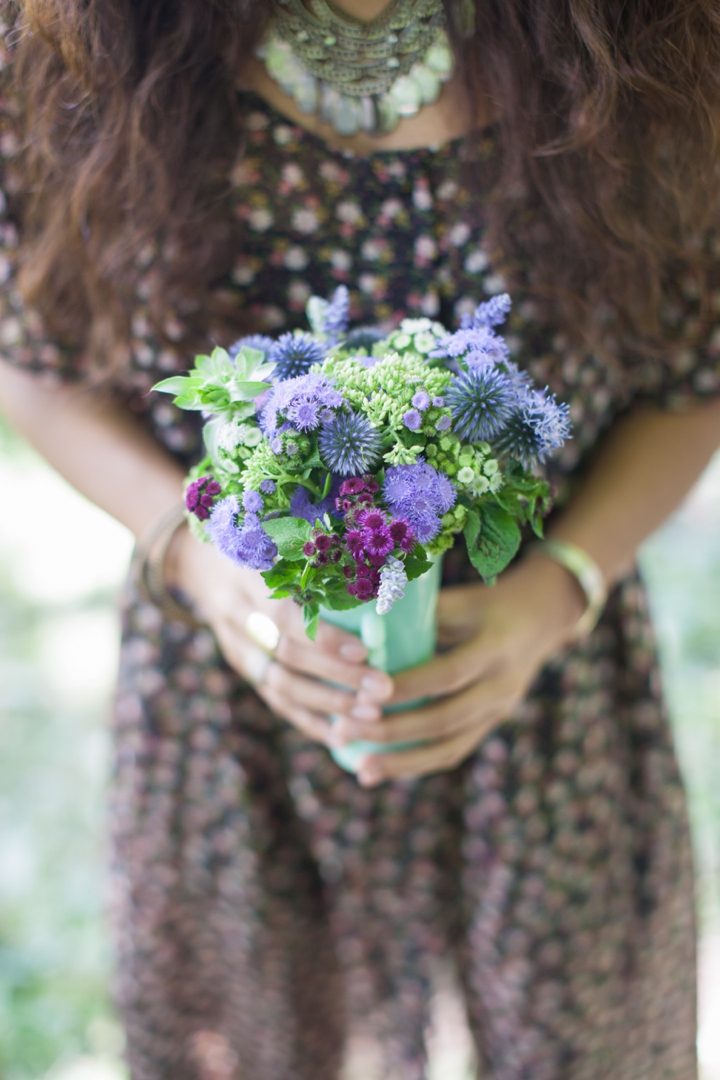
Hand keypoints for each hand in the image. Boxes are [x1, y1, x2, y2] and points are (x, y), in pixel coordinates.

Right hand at [165, 525, 393, 747]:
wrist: (201, 563)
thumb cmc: (259, 541)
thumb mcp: (276, 534)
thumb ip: (317, 552)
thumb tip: (386, 570)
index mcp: (247, 575)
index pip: (282, 614)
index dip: (321, 637)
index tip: (364, 650)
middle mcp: (236, 614)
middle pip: (286, 655)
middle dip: (337, 677)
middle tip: (384, 689)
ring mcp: (236, 646)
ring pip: (279, 685)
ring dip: (328, 705)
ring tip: (372, 716)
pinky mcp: (242, 667)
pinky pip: (274, 700)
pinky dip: (307, 721)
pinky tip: (340, 737)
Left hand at [332, 556, 585, 784]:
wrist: (542, 618)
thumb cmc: (488, 603)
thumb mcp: (461, 600)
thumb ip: (419, 615)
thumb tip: (363, 628)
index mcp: (495, 648)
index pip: (446, 674)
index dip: (406, 688)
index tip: (362, 694)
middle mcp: (501, 686)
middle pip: (444, 719)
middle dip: (392, 730)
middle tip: (345, 731)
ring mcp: (499, 711)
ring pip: (449, 747)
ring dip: (402, 761)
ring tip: (360, 770)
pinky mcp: (491, 725)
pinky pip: (453, 752)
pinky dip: (417, 764)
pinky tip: (382, 770)